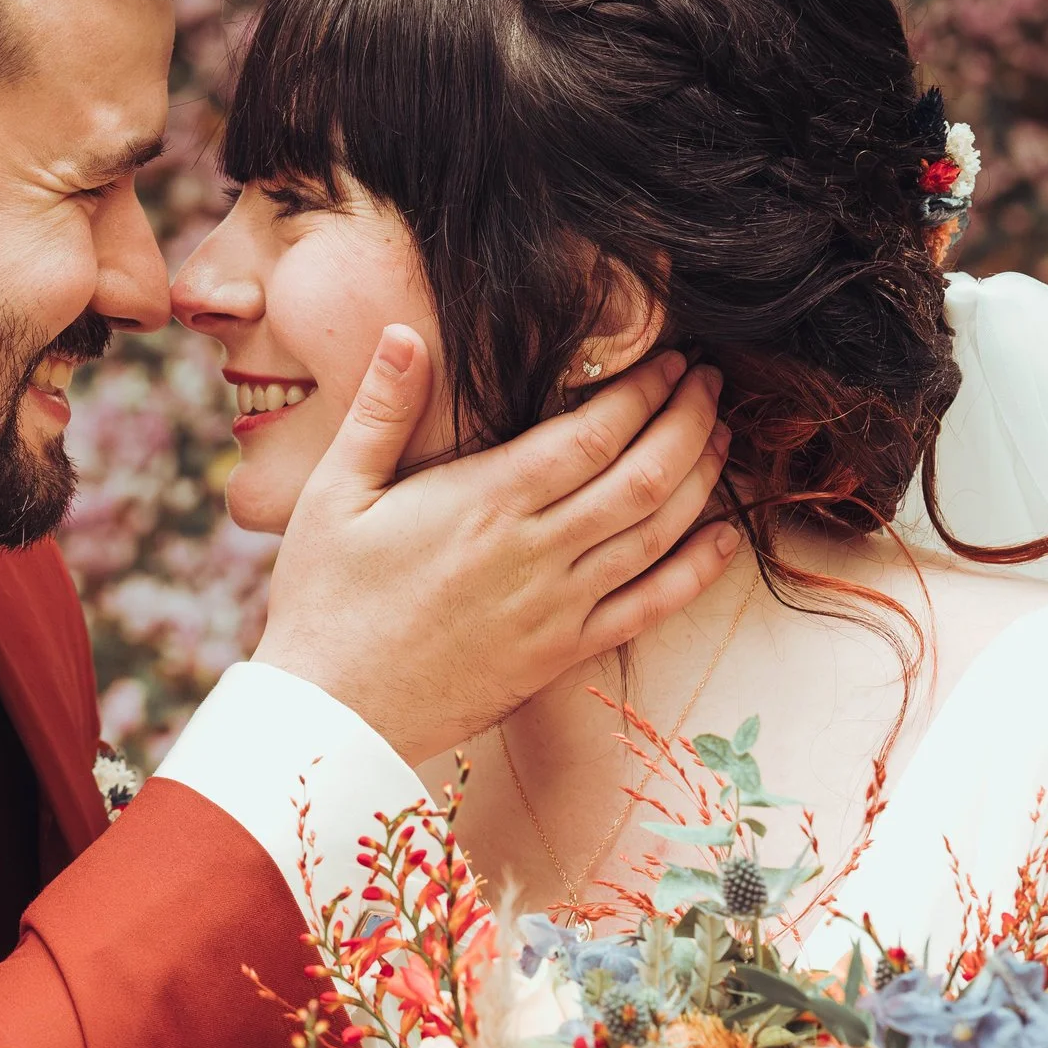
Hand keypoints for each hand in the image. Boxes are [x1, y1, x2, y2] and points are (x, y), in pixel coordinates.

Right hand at [253, 326, 735, 765]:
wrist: (331, 715)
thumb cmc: (324, 600)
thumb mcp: (332, 493)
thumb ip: (379, 410)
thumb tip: (402, 333)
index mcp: (483, 502)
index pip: (592, 433)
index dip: (643, 391)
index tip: (668, 358)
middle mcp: (534, 552)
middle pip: (643, 475)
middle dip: (687, 420)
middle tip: (707, 382)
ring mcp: (556, 608)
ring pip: (657, 535)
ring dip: (701, 480)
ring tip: (721, 437)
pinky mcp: (561, 656)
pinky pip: (648, 608)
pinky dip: (696, 571)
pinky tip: (724, 539)